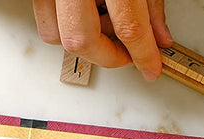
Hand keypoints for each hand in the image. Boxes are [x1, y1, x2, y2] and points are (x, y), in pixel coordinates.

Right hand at [32, 0, 171, 79]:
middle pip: (82, 40)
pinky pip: (44, 19)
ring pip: (55, 35)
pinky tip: (85, 14)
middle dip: (108, 56)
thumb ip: (151, 5)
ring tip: (105, 26)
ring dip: (83, 42)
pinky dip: (65, 25)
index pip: (129, 27)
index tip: (151, 67)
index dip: (144, 53)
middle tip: (126, 53)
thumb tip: (160, 37)